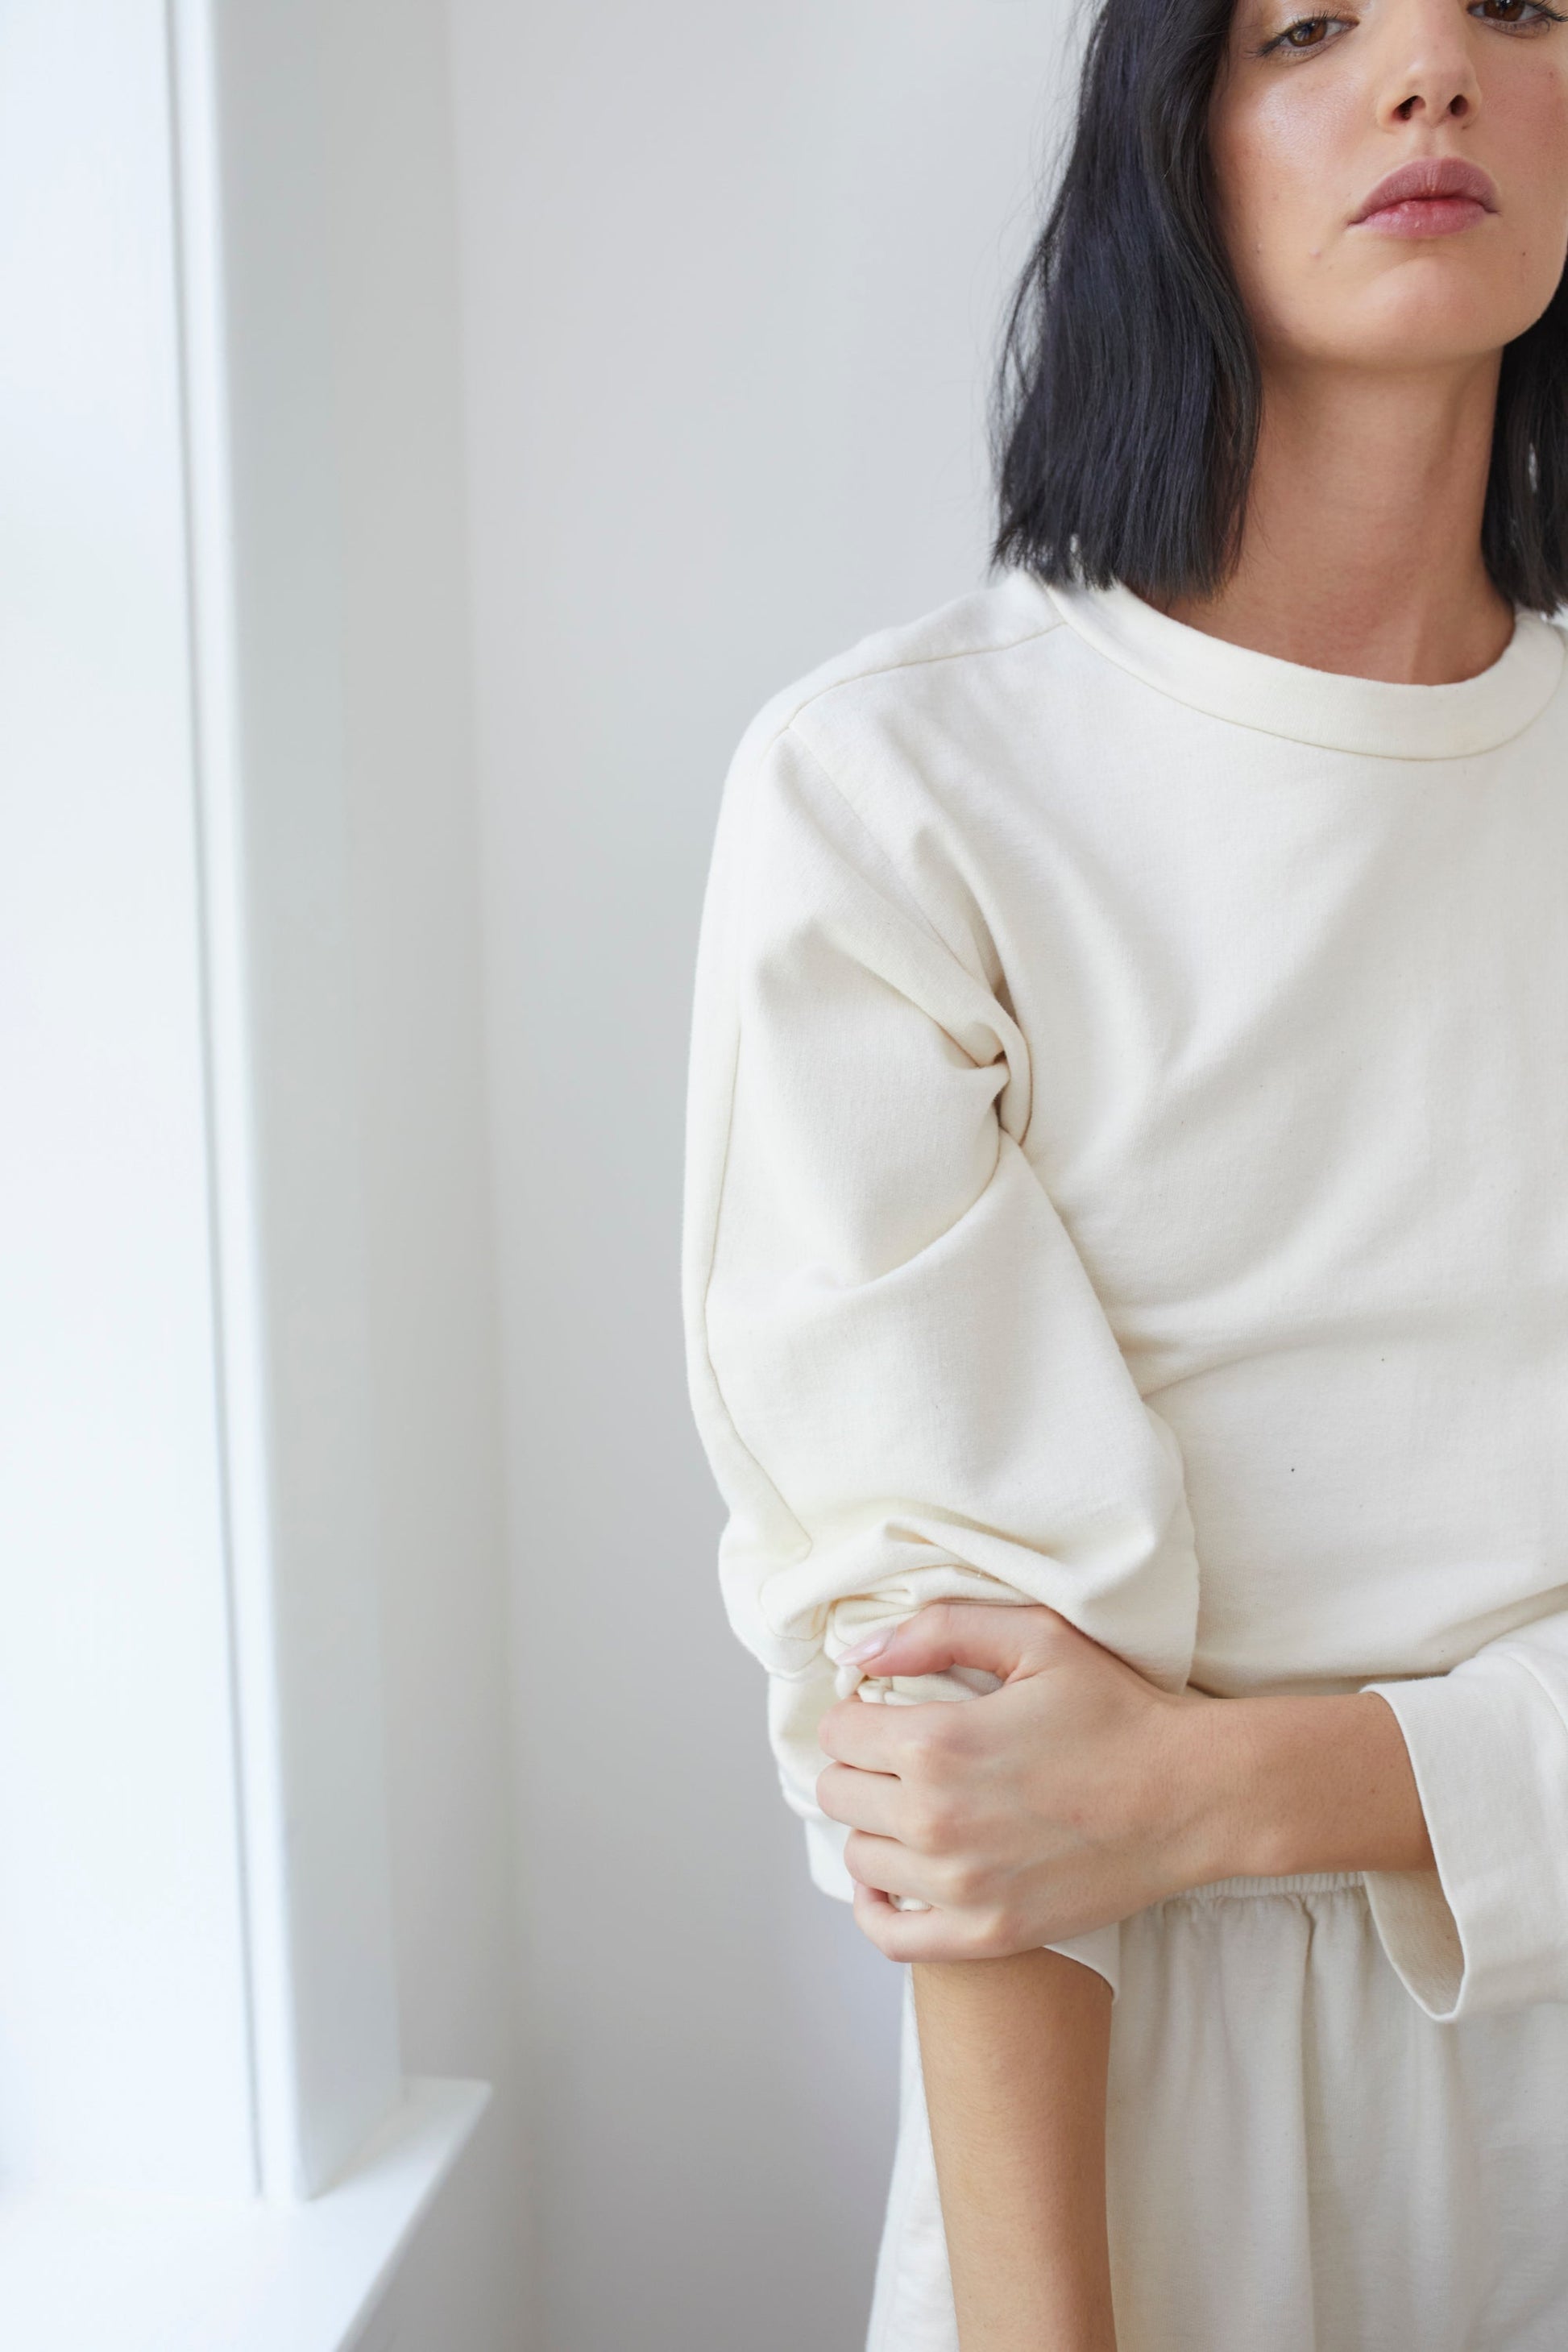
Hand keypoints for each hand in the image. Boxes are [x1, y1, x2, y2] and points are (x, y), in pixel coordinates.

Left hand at [816, 1603, 1226, 1961]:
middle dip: (861, 1767)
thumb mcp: (1035, 1638)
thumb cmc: (1118, 1711)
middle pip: (838, 1794)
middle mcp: (936, 1820)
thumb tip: (861, 1649)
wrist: (1191, 1796)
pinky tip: (897, 1879)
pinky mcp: (987, 1934)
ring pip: (859, 1859)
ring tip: (914, 1808)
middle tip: (901, 1758)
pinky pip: (889, 1936)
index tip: (885, 1713)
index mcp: (938, 1744)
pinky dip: (878, 1908)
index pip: (837, 1734)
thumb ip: (939, 1630)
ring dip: (876, 1829)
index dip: (857, 1715)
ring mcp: (960, 1887)